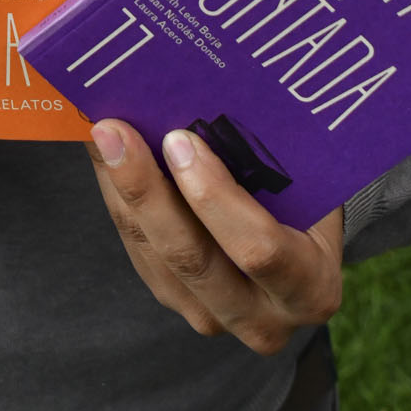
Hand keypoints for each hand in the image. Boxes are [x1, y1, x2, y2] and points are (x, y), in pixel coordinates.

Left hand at [88, 120, 342, 354]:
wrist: (302, 244)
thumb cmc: (311, 200)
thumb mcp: (309, 184)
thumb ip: (273, 157)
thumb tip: (204, 92)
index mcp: (310, 287)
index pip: (261, 249)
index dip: (215, 199)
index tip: (179, 141)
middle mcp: (261, 318)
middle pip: (191, 257)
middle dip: (147, 189)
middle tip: (116, 130)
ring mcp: (213, 316)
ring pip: (152, 254)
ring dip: (119, 188)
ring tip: (99, 131)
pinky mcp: (174, 300)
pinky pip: (137, 249)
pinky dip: (116, 196)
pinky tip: (103, 152)